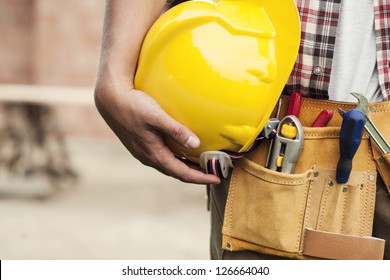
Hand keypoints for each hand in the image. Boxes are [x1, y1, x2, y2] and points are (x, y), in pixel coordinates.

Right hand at [94, 80, 220, 184]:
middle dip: (195, 175)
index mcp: (154, 154)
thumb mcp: (156, 116)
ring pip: (169, 164)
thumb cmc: (133, 106)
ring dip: (185, 166)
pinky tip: (183, 150)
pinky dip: (176, 157)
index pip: (182, 173)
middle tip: (213, 172)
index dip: (200, 178)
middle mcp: (148, 157)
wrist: (110, 99)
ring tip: (201, 164)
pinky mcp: (141, 144)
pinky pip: (163, 156)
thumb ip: (176, 130)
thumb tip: (196, 144)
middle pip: (176, 171)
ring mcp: (144, 151)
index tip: (216, 179)